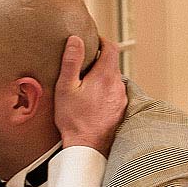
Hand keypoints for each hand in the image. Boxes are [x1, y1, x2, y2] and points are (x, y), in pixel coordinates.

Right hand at [55, 35, 127, 156]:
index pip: (112, 48)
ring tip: (86, 83)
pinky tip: (92, 99)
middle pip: (113, 63)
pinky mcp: (121, 110)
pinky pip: (115, 93)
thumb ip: (71, 61)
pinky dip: (105, 90)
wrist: (87, 147)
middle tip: (84, 62)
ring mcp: (121, 98)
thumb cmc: (74, 119)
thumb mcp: (66, 87)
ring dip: (102, 77)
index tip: (93, 41)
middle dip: (100, 60)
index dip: (102, 41)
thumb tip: (76, 40)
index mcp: (106, 76)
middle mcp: (118, 85)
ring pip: (114, 79)